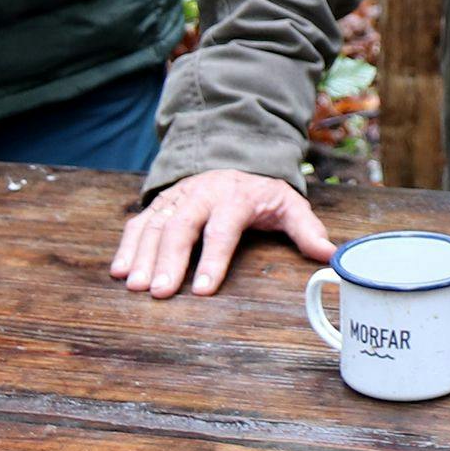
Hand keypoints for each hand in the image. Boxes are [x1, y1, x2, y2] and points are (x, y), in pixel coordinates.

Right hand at [107, 170, 333, 298]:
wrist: (234, 157)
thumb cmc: (261, 193)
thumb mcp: (288, 205)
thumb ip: (306, 230)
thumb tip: (330, 254)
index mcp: (235, 197)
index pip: (223, 229)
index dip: (213, 259)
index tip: (202, 290)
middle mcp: (202, 194)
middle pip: (181, 226)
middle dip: (169, 260)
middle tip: (159, 293)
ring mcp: (178, 197)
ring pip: (156, 224)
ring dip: (143, 256)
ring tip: (135, 286)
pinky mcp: (160, 203)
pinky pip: (140, 222)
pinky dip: (127, 245)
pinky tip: (119, 271)